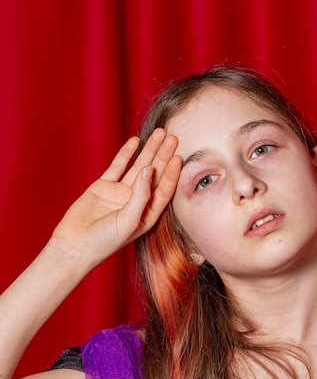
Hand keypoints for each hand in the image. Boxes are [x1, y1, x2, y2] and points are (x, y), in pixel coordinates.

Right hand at [50, 129, 180, 268]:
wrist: (75, 245)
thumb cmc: (104, 241)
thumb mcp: (128, 220)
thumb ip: (141, 196)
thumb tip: (149, 170)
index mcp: (147, 214)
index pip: (164, 190)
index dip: (172, 173)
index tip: (178, 156)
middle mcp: (136, 202)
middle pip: (155, 174)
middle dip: (164, 156)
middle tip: (173, 137)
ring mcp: (120, 193)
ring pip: (138, 167)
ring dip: (149, 151)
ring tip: (159, 133)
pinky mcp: (103, 187)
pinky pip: (117, 167)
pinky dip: (126, 154)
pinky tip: (135, 142)